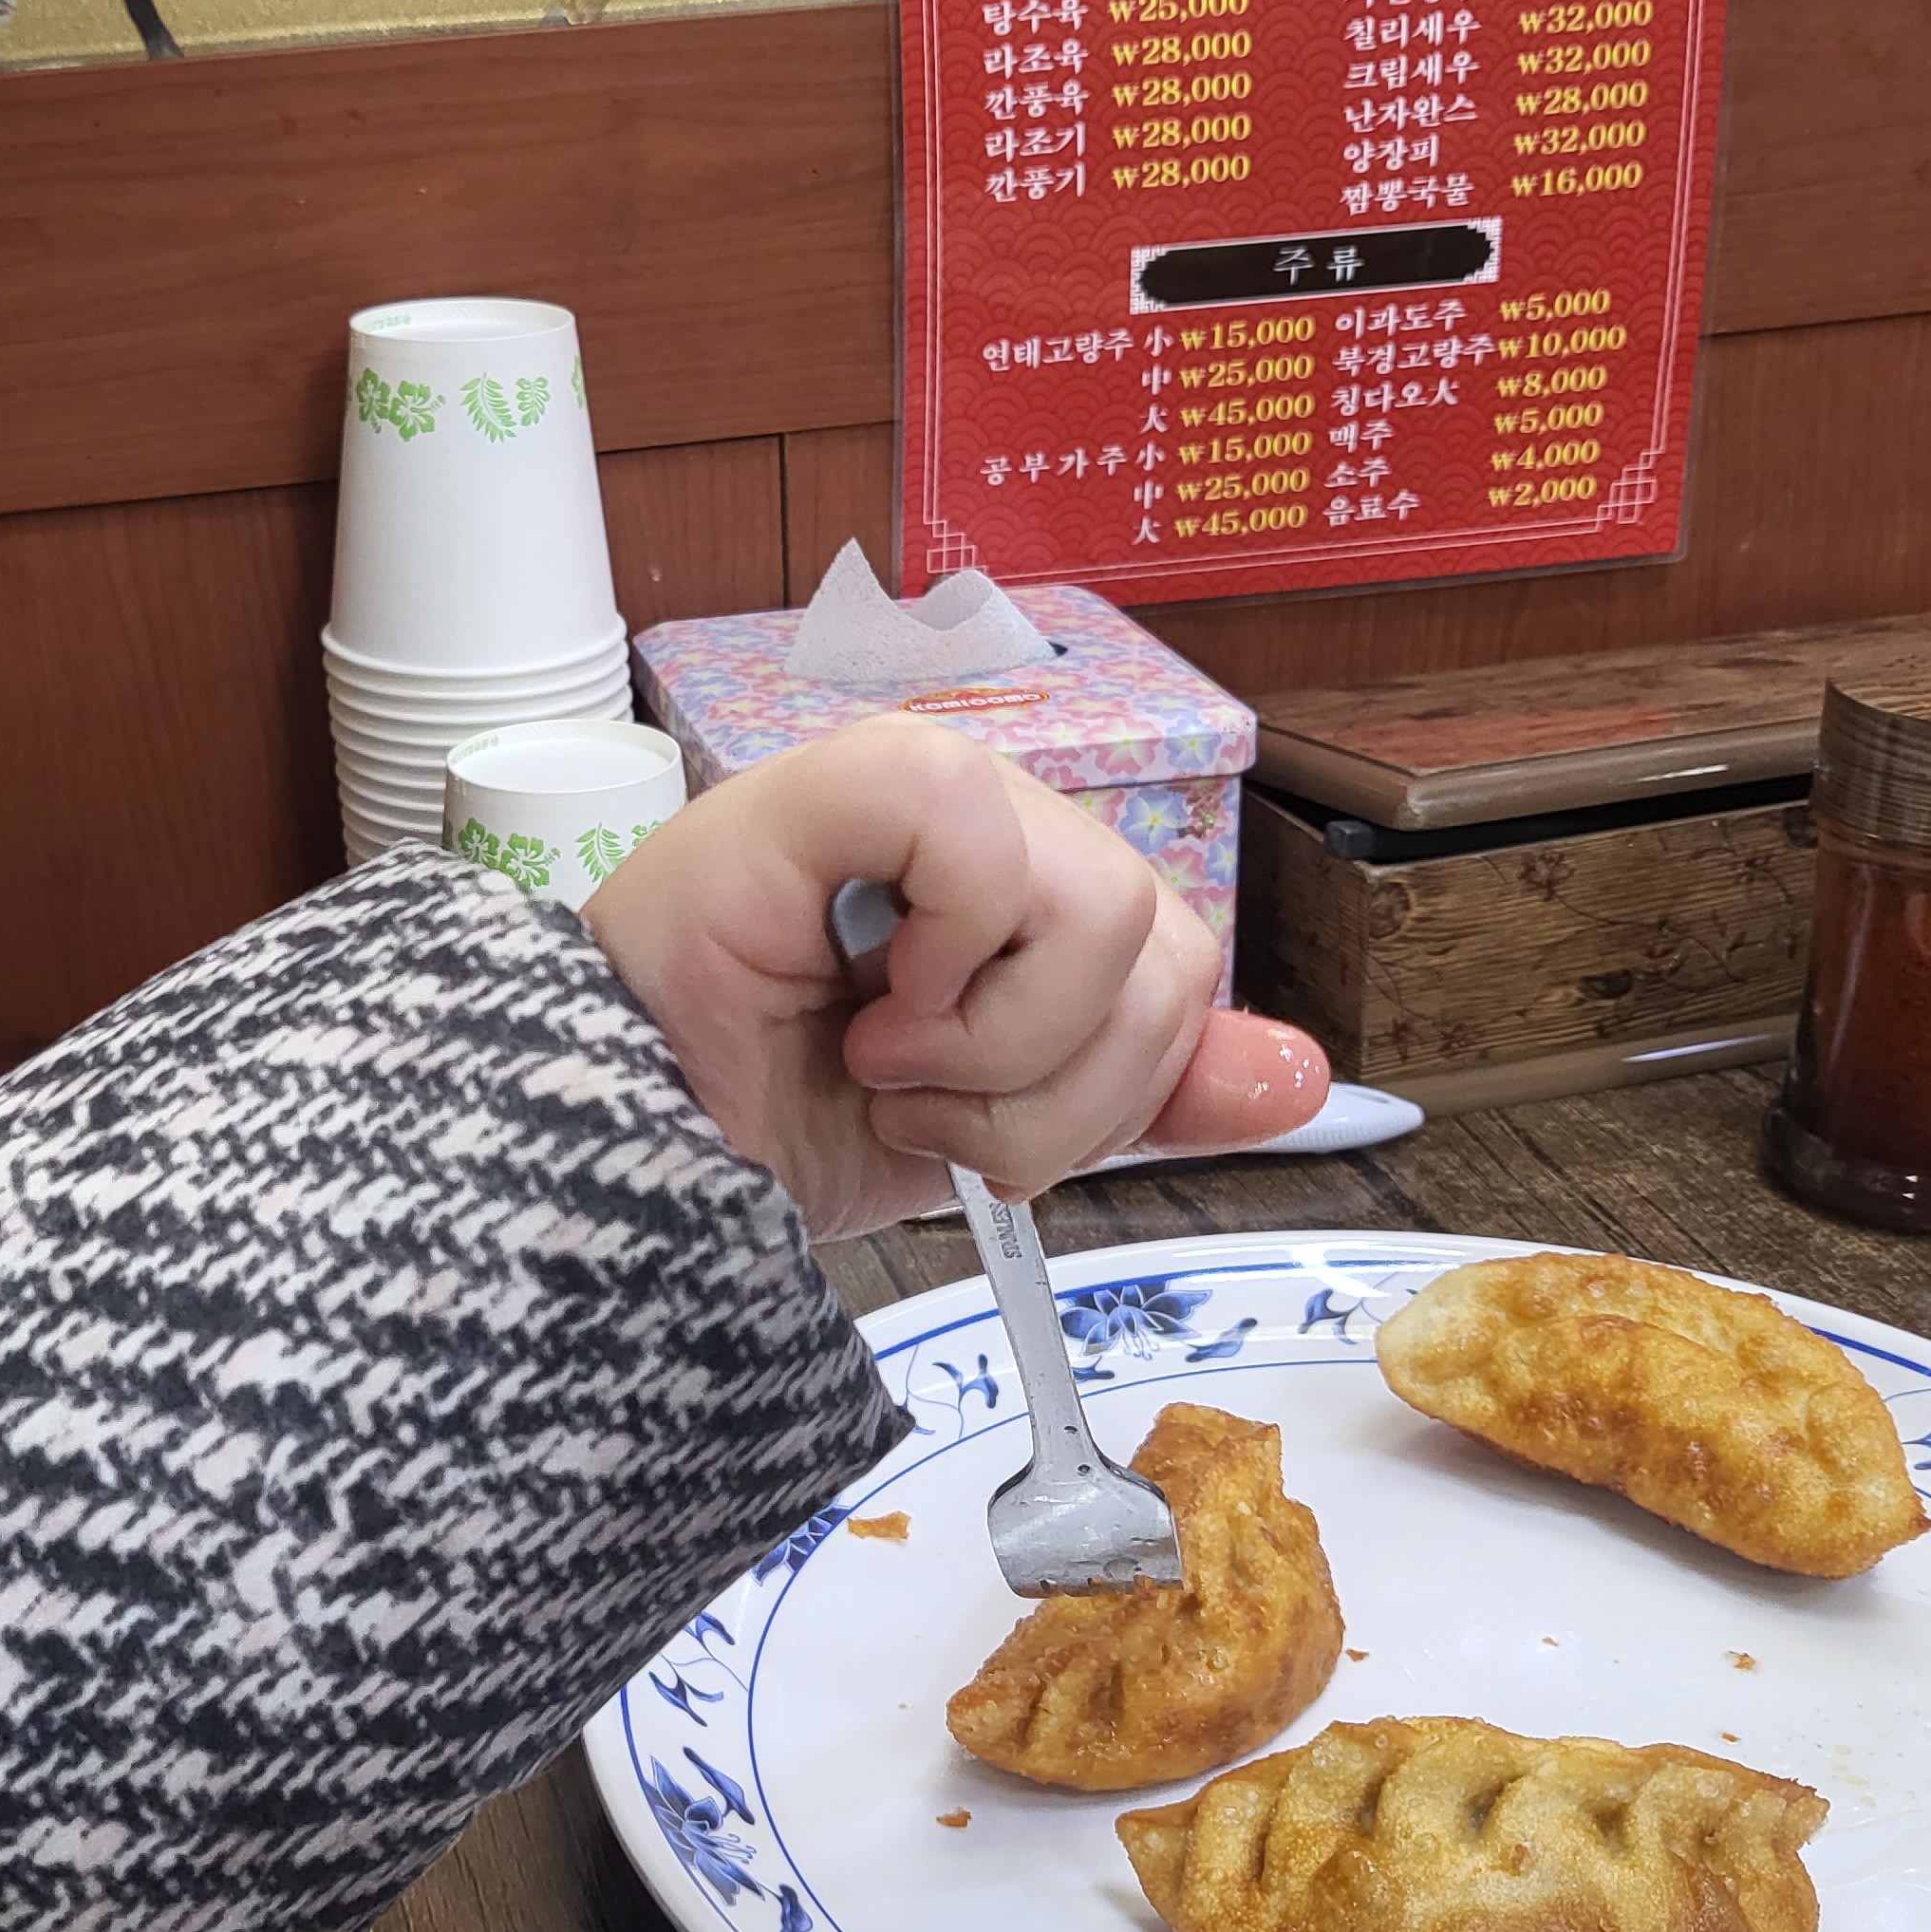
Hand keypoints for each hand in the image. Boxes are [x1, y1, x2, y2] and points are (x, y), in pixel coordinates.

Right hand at [580, 715, 1329, 1238]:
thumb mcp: (996, 1138)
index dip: (1115, 1090)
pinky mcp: (857, 778)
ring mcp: (931, 791)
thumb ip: (1142, 1099)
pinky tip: (863, 999)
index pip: (1186, 971)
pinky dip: (945, 962)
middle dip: (1054, 1096)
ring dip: (992, 1048)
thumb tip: (1302, 1075)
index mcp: (1037, 900)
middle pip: (1169, 953)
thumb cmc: (770, 1118)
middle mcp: (1000, 828)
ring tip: (882, 1060)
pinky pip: (987, 845)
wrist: (629, 1153)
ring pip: (1103, 912)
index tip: (989, 1146)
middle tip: (922, 1111)